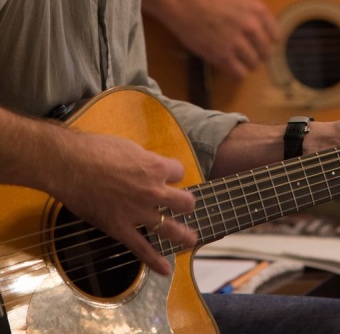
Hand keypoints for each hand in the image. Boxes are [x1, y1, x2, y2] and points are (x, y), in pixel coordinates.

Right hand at [47, 129, 196, 275]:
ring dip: (183, 235)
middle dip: (186, 203)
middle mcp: (152, 191)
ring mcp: (138, 212)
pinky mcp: (121, 229)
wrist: (70, 166)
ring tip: (191, 240)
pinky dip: (155, 261)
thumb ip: (143, 162)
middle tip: (184, 206)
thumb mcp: (129, 148)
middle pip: (184, 201)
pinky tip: (165, 270)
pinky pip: (142, 249)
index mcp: (154, 167)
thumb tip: (146, 168)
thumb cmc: (97, 150)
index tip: (167, 176)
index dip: (173, 173)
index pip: (178, 172)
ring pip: (169, 227)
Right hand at [175, 0, 279, 77]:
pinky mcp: (223, 57)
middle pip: (266, 52)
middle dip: (258, 55)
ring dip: (247, 64)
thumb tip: (263, 33)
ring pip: (254, 64)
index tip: (260, 44)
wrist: (185, 4)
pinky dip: (237, 72)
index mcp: (257, 11)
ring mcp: (238, 43)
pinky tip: (230, 66)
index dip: (267, 41)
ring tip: (237, 59)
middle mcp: (251, 27)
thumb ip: (254, 14)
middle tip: (248, 54)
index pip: (275, 35)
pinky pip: (240, 73)